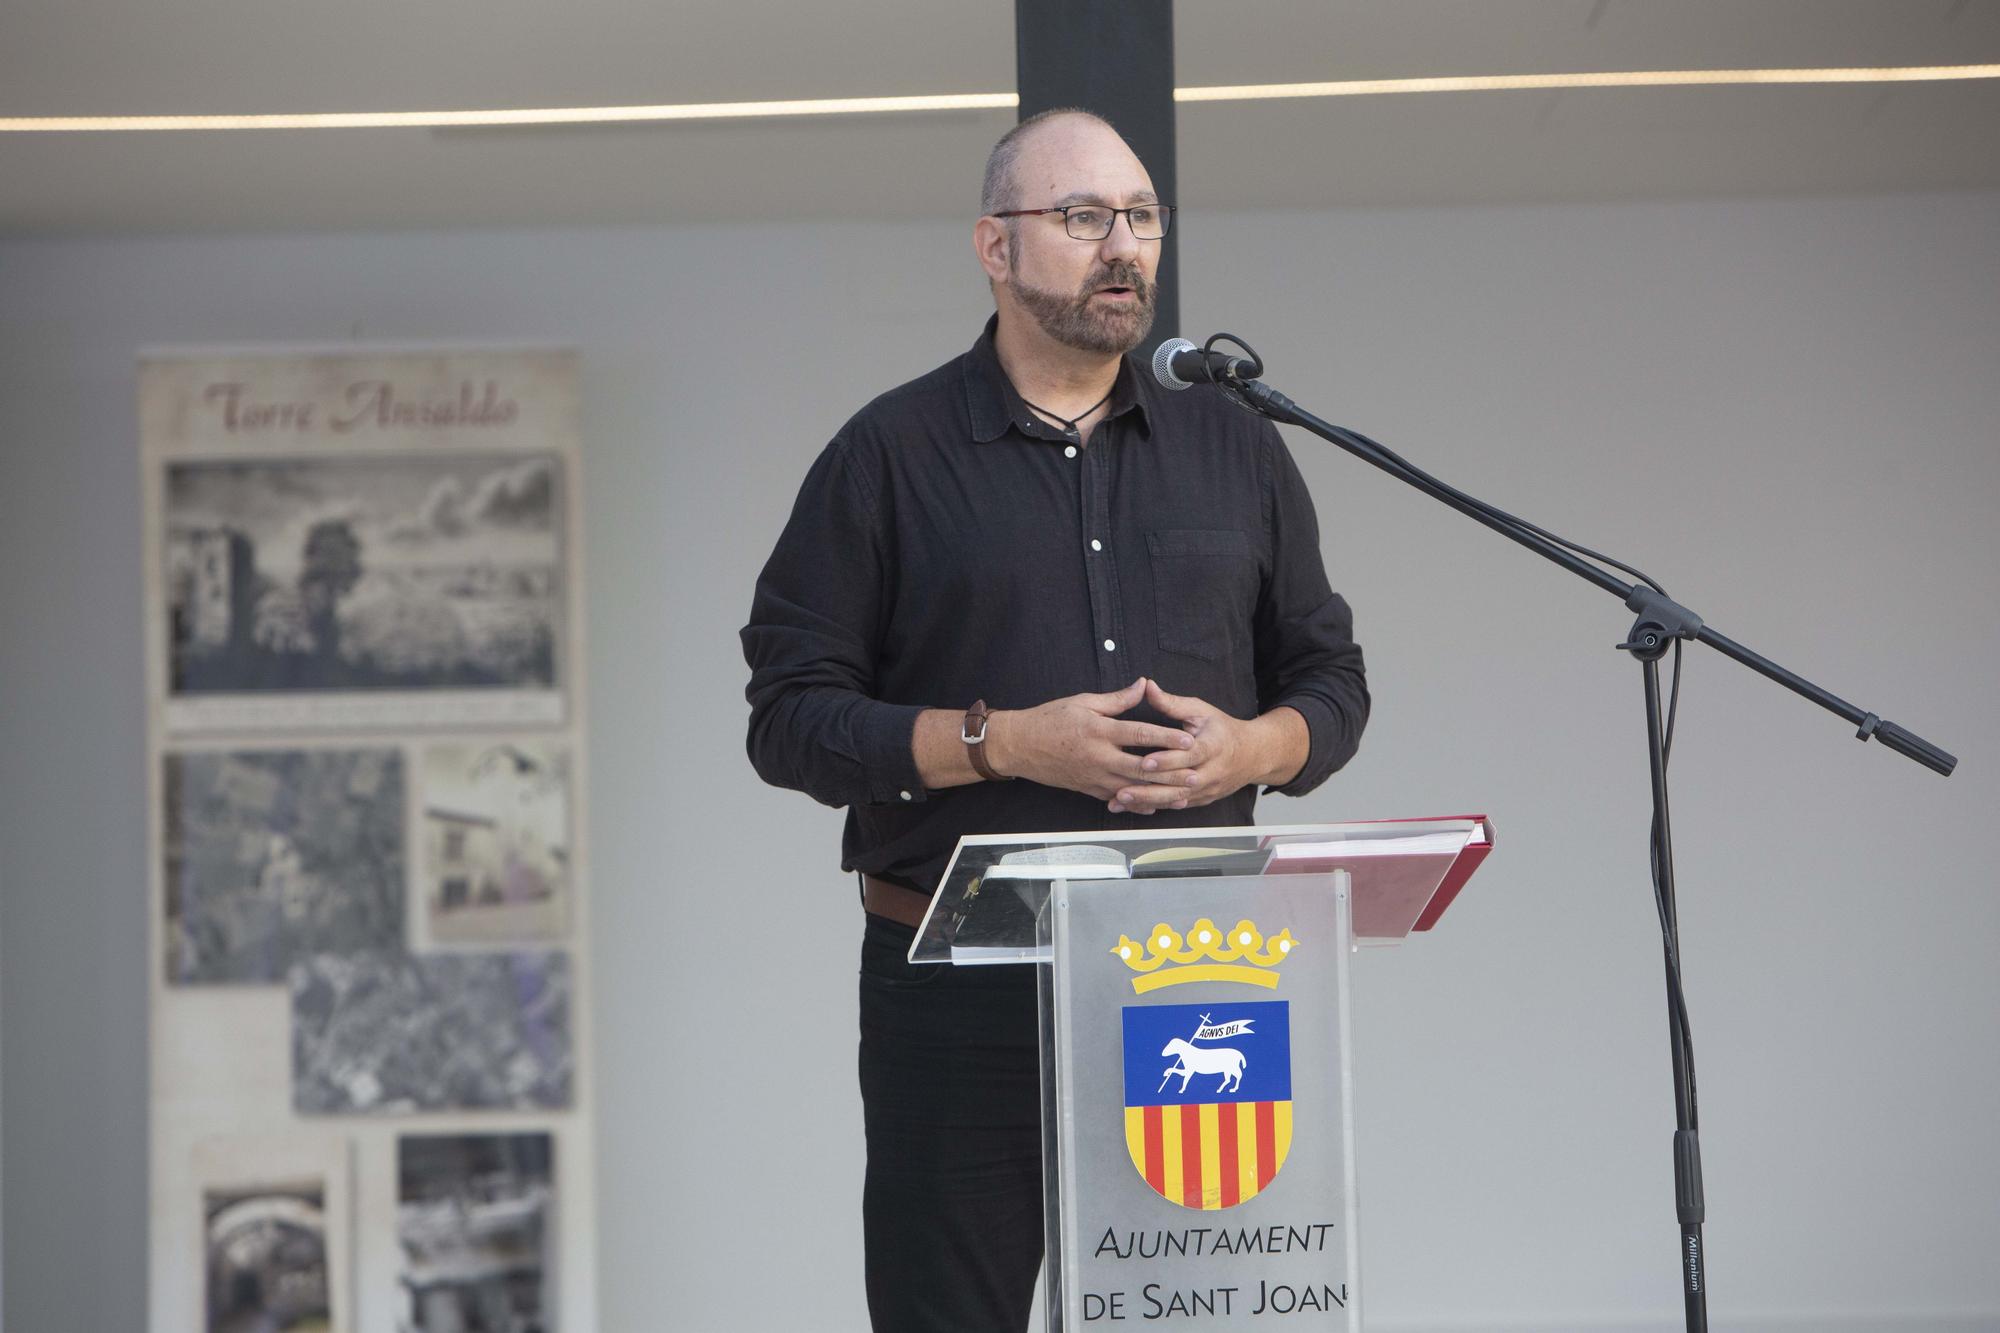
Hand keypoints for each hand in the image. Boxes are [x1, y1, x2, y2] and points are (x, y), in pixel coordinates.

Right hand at [987, 678, 1193, 801]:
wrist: (1020, 746)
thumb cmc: (1050, 719)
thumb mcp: (1083, 701)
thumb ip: (1117, 699)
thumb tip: (1143, 685)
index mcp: (1098, 730)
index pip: (1138, 734)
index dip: (1165, 738)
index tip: (1188, 740)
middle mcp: (1098, 756)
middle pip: (1141, 767)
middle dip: (1171, 772)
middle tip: (1195, 774)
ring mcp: (1093, 776)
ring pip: (1132, 788)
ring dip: (1159, 792)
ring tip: (1183, 794)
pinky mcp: (1088, 789)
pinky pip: (1117, 798)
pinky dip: (1137, 803)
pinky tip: (1155, 806)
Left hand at [1108, 679, 1272, 814]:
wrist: (1251, 755)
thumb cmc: (1222, 729)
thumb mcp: (1200, 710)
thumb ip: (1172, 702)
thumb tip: (1147, 686)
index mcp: (1213, 746)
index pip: (1190, 755)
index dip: (1168, 760)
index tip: (1145, 762)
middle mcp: (1212, 771)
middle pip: (1180, 783)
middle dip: (1150, 787)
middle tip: (1123, 789)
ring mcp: (1208, 788)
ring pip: (1176, 798)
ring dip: (1148, 801)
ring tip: (1123, 800)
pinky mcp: (1202, 799)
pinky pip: (1177, 805)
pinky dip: (1155, 806)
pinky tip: (1135, 807)